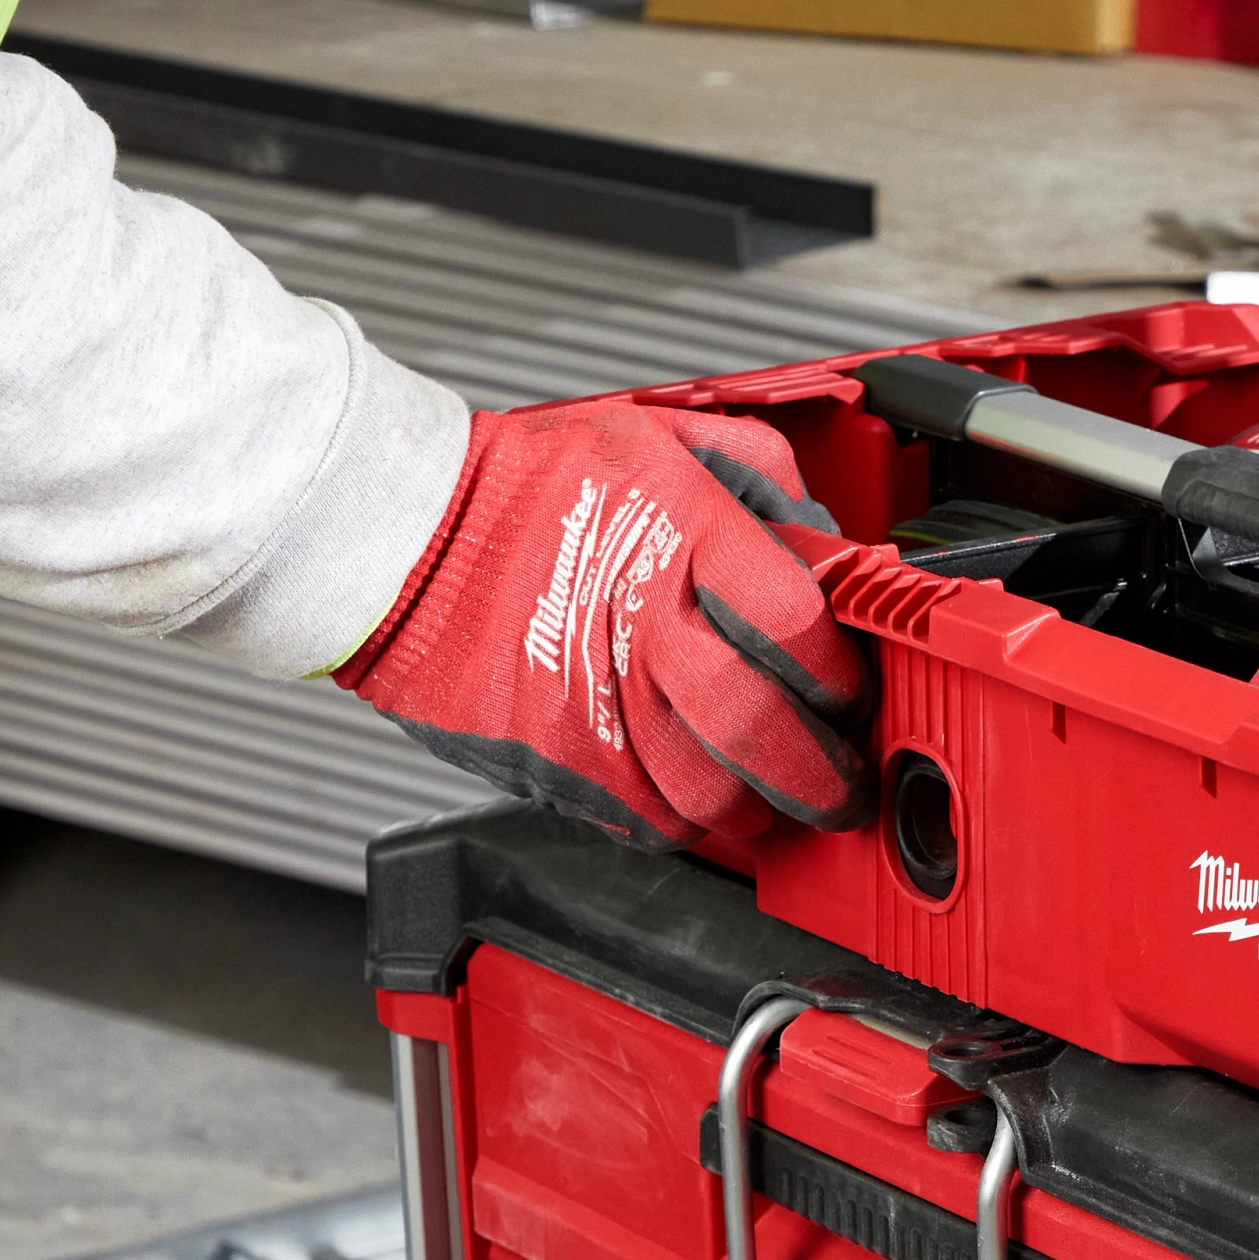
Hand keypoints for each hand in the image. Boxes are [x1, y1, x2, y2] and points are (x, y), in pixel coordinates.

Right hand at [337, 402, 873, 846]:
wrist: (410, 537)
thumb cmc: (537, 484)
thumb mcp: (666, 436)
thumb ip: (767, 485)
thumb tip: (834, 551)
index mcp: (680, 536)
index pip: (796, 626)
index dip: (838, 671)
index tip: (848, 689)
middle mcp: (640, 624)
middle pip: (762, 731)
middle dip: (824, 775)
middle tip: (842, 783)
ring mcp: (595, 701)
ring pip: (712, 797)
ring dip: (758, 807)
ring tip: (769, 789)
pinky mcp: (558, 760)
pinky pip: (652, 823)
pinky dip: (688, 820)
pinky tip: (693, 787)